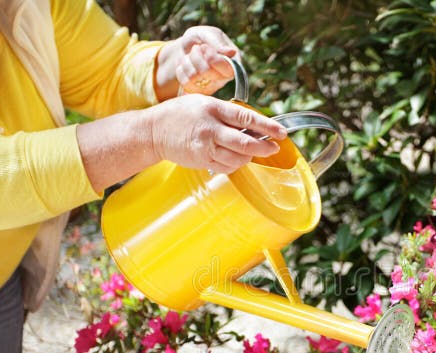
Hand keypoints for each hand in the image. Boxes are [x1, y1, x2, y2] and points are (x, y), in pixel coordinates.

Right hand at [148, 94, 287, 174]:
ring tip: (251, 151)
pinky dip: (236, 164)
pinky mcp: (202, 161)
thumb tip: (254, 124)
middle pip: (245, 143)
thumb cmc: (180, 114)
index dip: (267, 126)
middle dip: (264, 148)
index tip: (281, 132)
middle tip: (273, 148)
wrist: (154, 131)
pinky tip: (235, 157)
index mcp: (214, 108)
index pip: (246, 118)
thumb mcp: (204, 103)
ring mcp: (206, 147)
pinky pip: (227, 167)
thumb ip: (227, 113)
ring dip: (250, 157)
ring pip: (238, 158)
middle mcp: (210, 128)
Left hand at [155, 26, 239, 99]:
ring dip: (187, 61)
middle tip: (196, 49)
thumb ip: (218, 42)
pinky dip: (181, 70)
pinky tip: (185, 66)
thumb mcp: (207, 33)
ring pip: (193, 77)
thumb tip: (232, 52)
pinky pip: (185, 83)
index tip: (204, 46)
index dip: (211, 58)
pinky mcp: (197, 92)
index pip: (226, 68)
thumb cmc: (200, 39)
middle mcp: (224, 78)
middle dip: (196, 56)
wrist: (185, 47)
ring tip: (190, 56)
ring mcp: (211, 87)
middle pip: (206, 72)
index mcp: (233, 63)